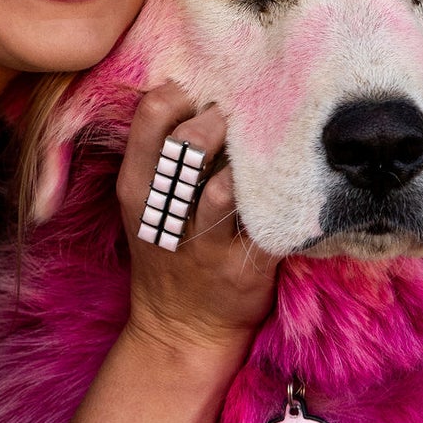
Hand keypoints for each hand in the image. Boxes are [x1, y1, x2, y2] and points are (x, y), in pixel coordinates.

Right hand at [116, 82, 278, 360]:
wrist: (182, 331)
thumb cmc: (168, 252)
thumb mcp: (144, 205)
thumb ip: (161, 153)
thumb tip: (198, 91)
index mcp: (135, 189)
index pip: (153, 115)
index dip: (186, 93)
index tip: (204, 96)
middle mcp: (163, 214)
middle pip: (190, 143)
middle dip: (222, 120)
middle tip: (239, 120)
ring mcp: (202, 243)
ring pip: (226, 186)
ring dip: (250, 161)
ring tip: (263, 150)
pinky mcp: (242, 267)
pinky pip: (265, 223)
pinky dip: (280, 200)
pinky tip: (288, 186)